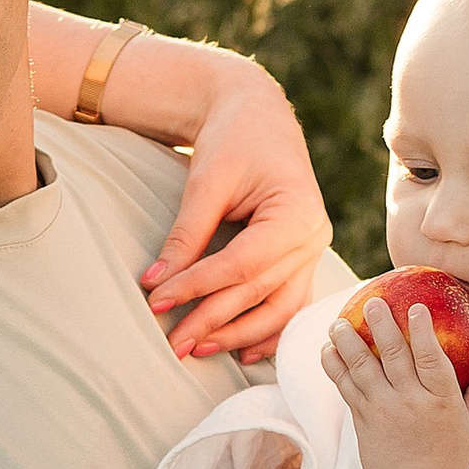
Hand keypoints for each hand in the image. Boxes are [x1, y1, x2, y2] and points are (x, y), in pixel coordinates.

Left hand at [138, 65, 333, 359]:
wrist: (258, 116)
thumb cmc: (234, 138)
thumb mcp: (206, 181)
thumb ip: (186, 235)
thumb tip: (155, 285)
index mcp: (297, 212)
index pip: (242, 265)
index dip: (199, 287)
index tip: (158, 302)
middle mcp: (312, 237)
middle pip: (259, 293)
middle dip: (212, 321)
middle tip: (172, 344)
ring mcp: (313, 251)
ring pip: (280, 309)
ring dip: (239, 335)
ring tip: (199, 349)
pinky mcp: (302, 259)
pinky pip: (289, 304)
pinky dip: (266, 330)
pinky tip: (241, 351)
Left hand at [324, 296, 468, 468]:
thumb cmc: (449, 457)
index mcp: (441, 401)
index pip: (430, 359)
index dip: (422, 332)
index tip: (415, 307)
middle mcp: (409, 403)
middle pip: (393, 357)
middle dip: (380, 325)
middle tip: (372, 301)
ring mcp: (382, 411)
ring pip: (361, 369)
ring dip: (347, 342)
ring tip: (338, 322)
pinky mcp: (362, 420)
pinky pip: (345, 387)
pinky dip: (335, 367)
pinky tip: (328, 348)